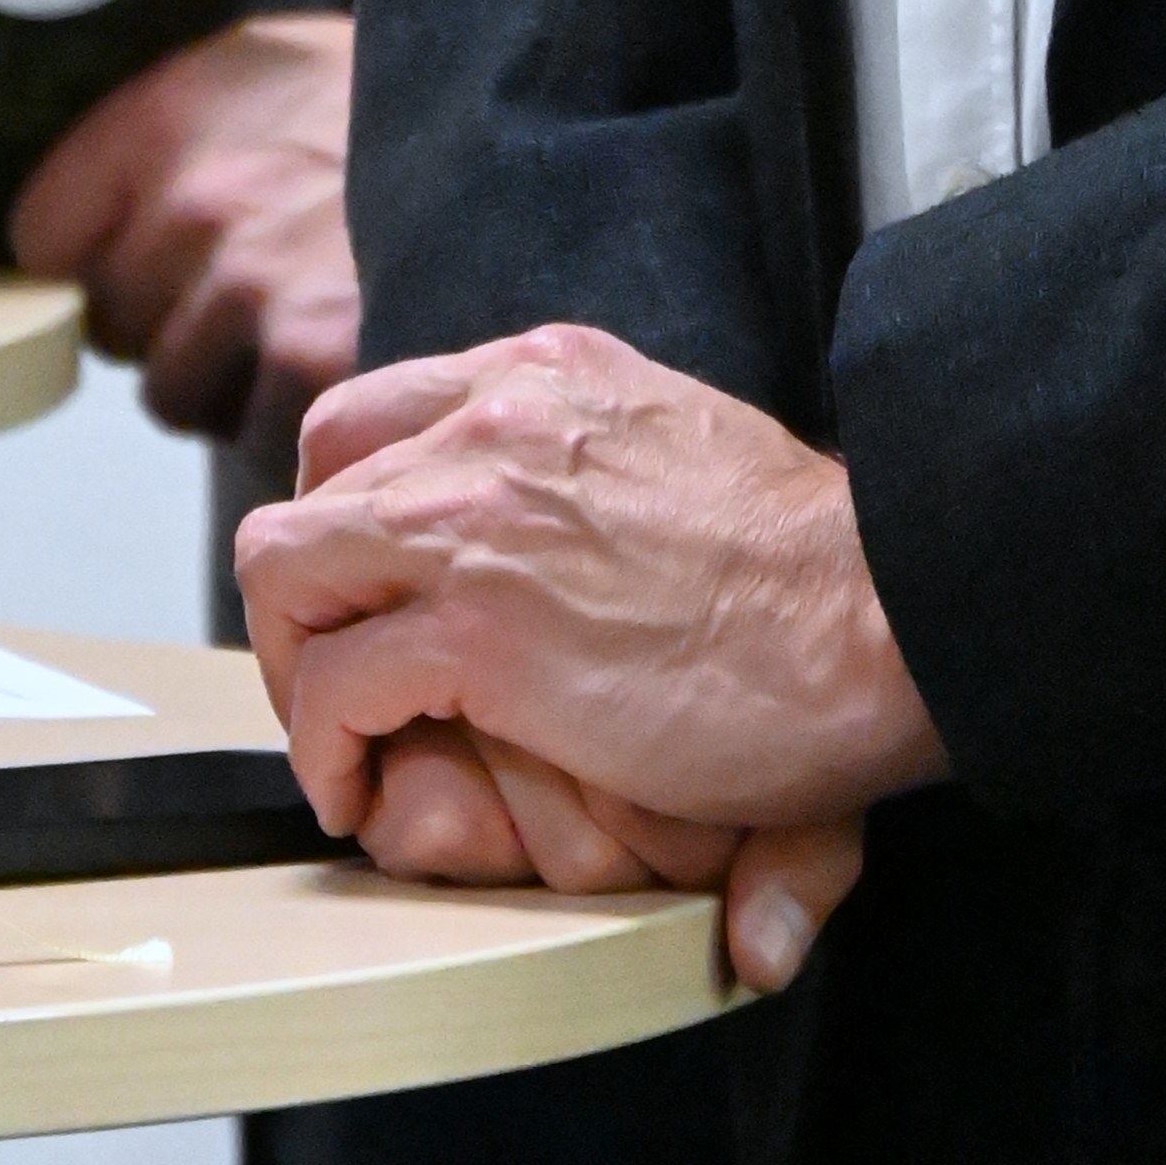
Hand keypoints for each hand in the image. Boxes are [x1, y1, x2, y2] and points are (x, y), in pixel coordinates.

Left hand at [9, 14, 357, 474]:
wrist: (522, 121)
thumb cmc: (389, 108)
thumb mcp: (270, 68)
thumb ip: (165, 137)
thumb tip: (64, 237)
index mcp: (167, 116)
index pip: (45, 232)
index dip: (100, 251)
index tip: (150, 251)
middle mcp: (193, 198)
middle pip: (115, 320)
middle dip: (173, 315)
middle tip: (259, 284)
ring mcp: (248, 285)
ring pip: (175, 391)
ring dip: (228, 377)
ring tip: (308, 320)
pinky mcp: (308, 360)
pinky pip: (252, 428)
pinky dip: (293, 412)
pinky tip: (345, 353)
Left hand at [234, 322, 942, 984]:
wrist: (879, 605)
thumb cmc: (808, 567)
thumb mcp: (680, 461)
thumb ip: (601, 491)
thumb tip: (567, 568)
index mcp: (545, 374)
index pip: (369, 416)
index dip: (346, 520)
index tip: (372, 604)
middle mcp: (495, 420)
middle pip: (313, 490)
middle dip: (312, 604)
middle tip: (350, 693)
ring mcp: (478, 515)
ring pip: (286, 566)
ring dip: (299, 667)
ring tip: (349, 746)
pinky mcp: (479, 627)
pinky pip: (331, 684)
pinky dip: (327, 747)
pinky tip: (369, 790)